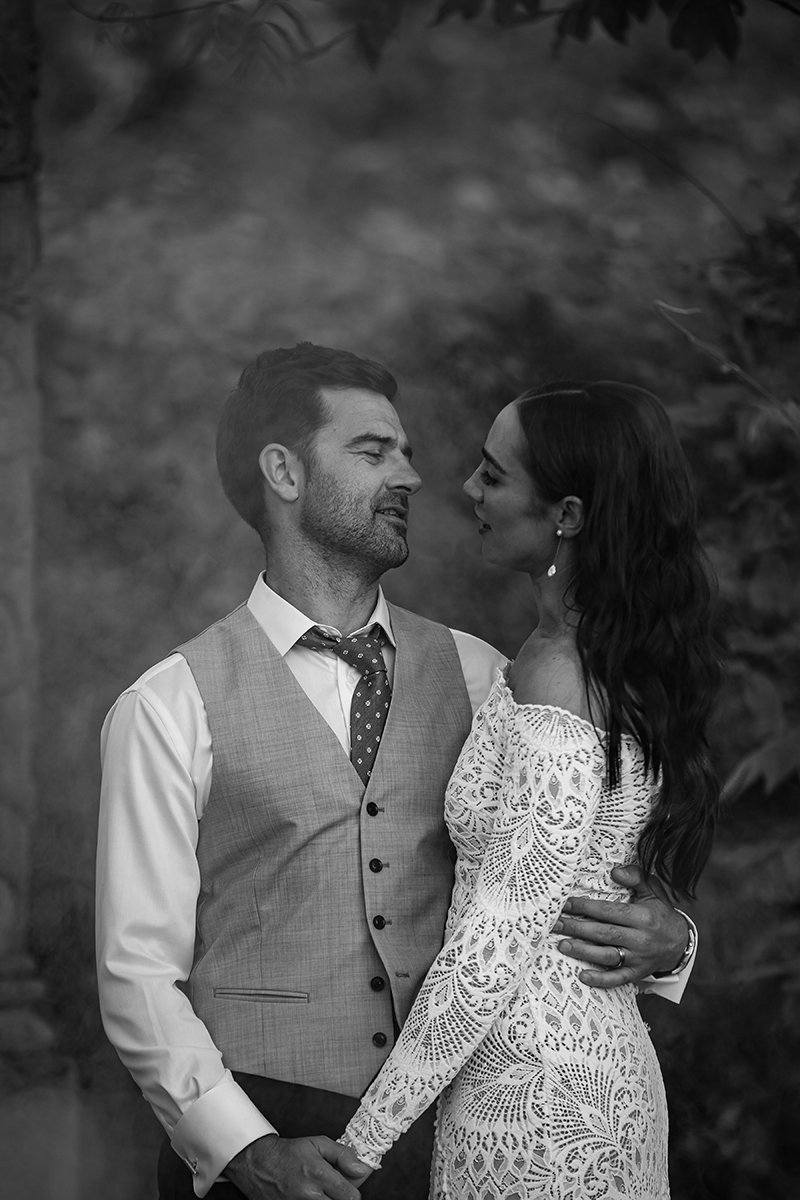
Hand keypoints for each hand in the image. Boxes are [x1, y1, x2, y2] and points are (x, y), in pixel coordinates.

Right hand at [225, 1134, 365, 1199]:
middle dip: (341, 1198)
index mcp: (319, 1175)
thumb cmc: (288, 1154)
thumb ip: (343, 1155)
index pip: (352, 1197)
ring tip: (320, 1192)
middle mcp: (310, 1196)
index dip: (353, 1192)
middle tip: (334, 1190)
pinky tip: (311, 1196)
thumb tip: (362, 1168)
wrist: (258, 1164)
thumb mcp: (318, 1143)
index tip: (348, 1186)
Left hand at [551, 865, 689, 988]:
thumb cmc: (660, 913)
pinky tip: (583, 976)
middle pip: (603, 933)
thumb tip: (615, 872)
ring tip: (562, 945)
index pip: (608, 911)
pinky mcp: (637, 973)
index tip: (565, 904)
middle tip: (555, 924)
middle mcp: (640, 939)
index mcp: (642, 917)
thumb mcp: (654, 890)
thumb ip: (636, 877)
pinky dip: (601, 979)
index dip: (585, 907)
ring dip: (583, 952)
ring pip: (607, 956)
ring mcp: (638, 958)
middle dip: (577, 928)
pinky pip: (618, 978)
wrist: (681, 943)